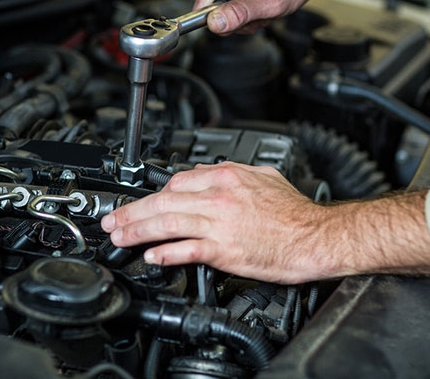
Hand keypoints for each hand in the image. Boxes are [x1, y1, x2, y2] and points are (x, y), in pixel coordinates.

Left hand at [100, 161, 339, 283]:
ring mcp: (219, 224)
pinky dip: (165, 253)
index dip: (154, 195)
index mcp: (227, 177)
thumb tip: (209, 173)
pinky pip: (186, 250)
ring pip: (166, 223)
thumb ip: (232, 174)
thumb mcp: (263, 177)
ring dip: (137, 231)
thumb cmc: (294, 212)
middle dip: (132, 212)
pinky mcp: (224, 250)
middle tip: (113, 221)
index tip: (142, 204)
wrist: (316, 236)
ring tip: (120, 238)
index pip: (177, 182)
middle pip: (163, 201)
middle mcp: (218, 197)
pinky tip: (152, 256)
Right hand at [193, 0, 328, 34]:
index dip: (222, 23)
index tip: (244, 20)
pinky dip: (248, 4)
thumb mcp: (269, 2)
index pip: (201, 10)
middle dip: (240, 19)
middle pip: (214, 11)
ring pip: (224, 8)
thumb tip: (214, 24)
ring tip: (265, 2)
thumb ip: (239, 14)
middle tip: (262, 10)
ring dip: (247, 13)